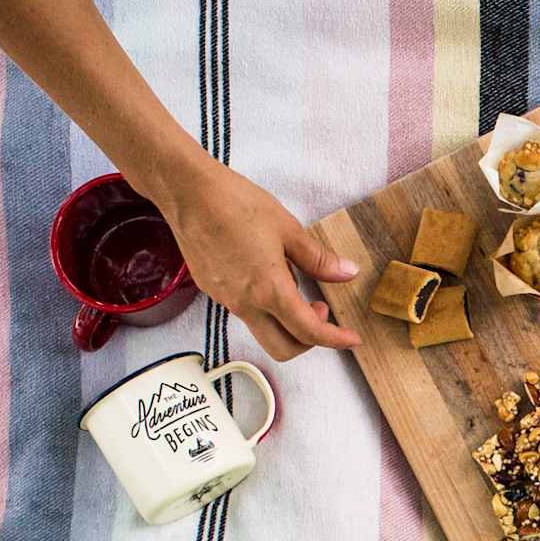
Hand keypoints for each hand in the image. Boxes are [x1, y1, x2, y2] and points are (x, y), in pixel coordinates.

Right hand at [143, 155, 359, 359]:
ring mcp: (225, 299)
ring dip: (286, 321)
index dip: (335, 340)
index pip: (308, 332)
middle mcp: (244, 303)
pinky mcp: (212, 290)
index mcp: (268, 289)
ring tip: (292, 281)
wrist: (188, 192)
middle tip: (320, 311)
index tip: (351, 339)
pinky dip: (264, 306)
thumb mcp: (288, 229)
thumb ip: (319, 259)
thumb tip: (347, 273)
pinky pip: (244, 311)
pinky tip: (267, 272)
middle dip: (308, 341)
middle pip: (282, 348)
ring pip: (262, 331)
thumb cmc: (235, 203)